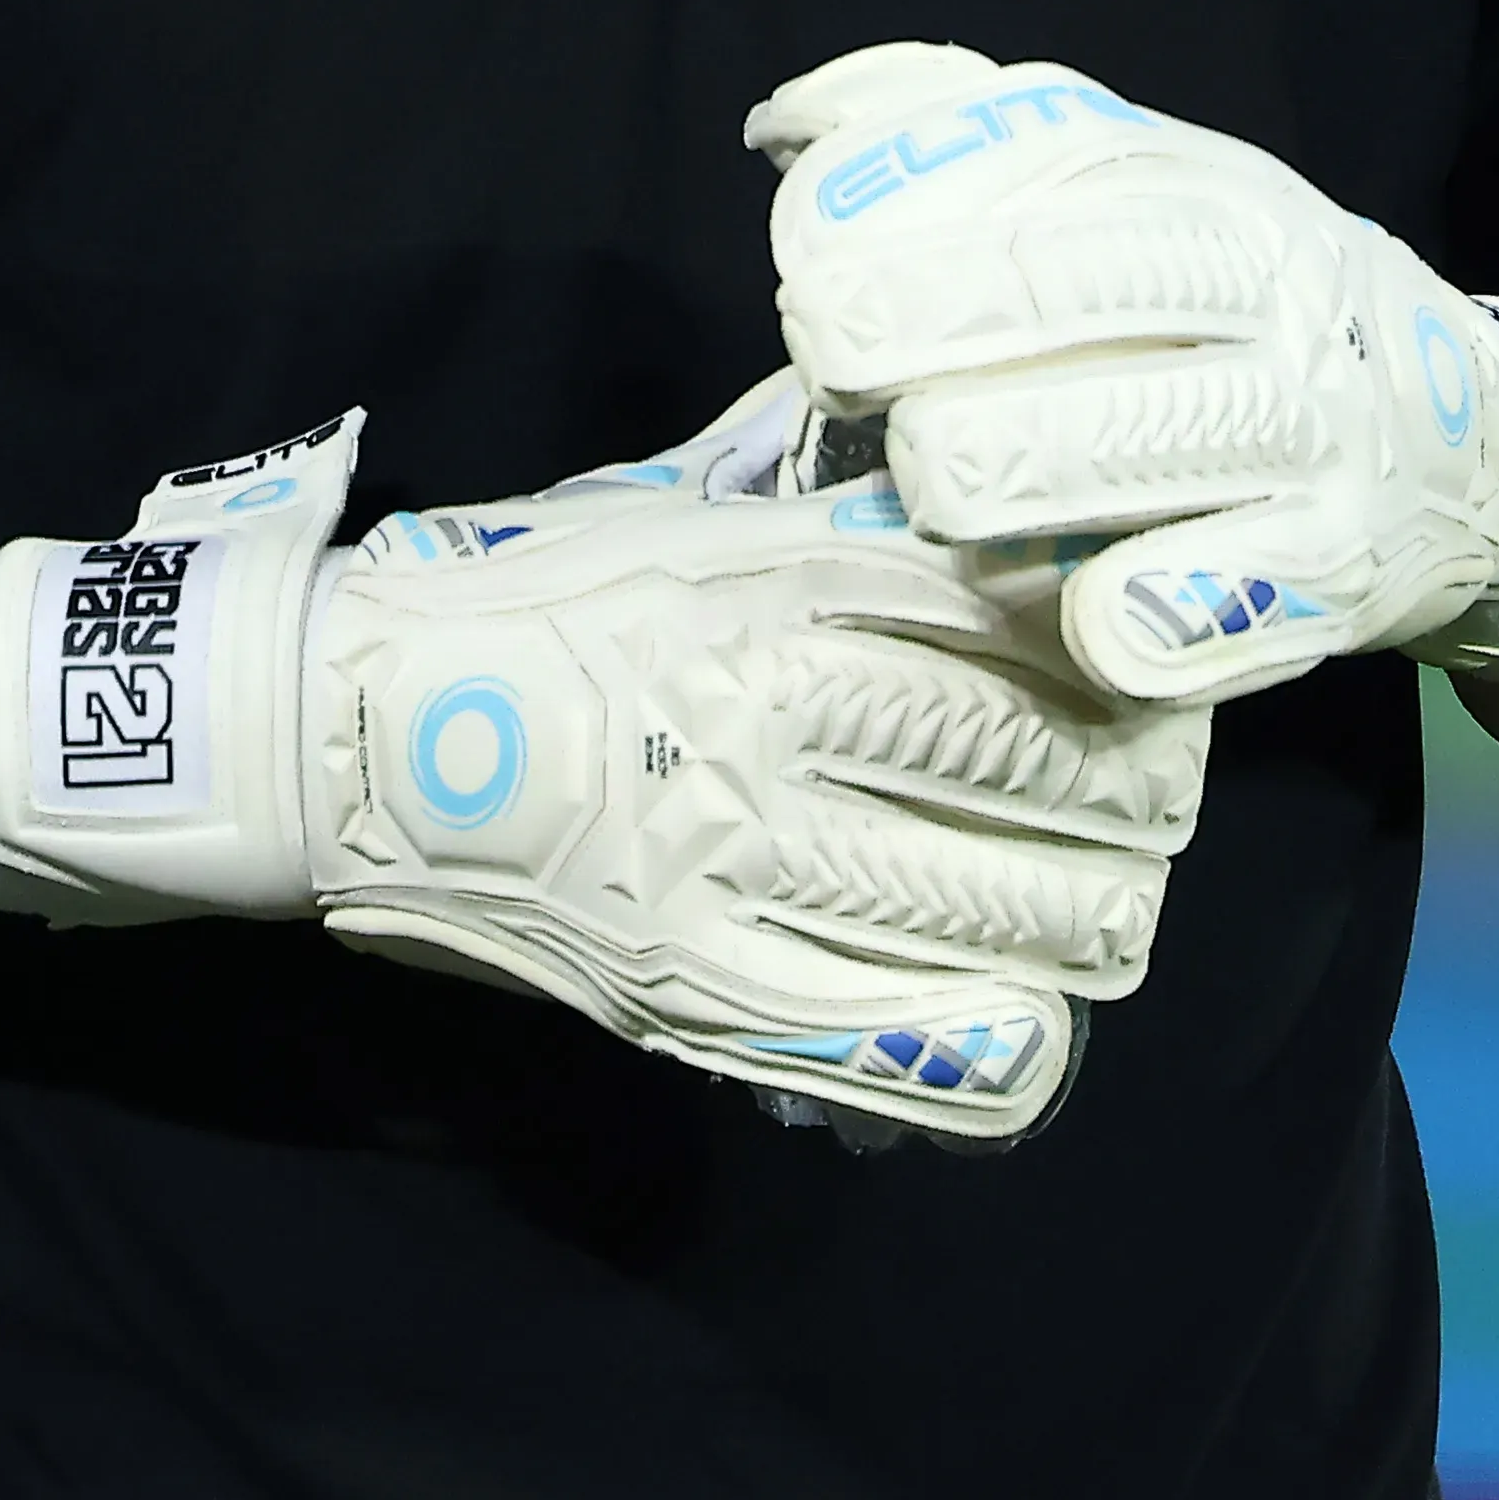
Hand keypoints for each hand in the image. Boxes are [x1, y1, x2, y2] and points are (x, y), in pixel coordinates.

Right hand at [0, 387, 1207, 1142]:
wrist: (337, 726)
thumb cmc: (518, 598)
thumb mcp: (676, 500)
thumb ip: (817, 485)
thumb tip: (946, 445)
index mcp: (775, 581)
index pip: (1021, 622)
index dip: (1125, 665)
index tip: (1161, 684)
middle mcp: (772, 715)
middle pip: (1049, 771)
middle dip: (1138, 802)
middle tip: (1153, 811)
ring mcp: (733, 862)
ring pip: (1003, 912)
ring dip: (1088, 921)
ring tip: (1106, 914)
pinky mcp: (692, 989)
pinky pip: (897, 1048)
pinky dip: (992, 1054)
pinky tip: (1023, 1031)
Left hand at [748, 43, 1498, 709]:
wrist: (1468, 443)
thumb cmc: (1231, 313)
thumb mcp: (1133, 197)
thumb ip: (966, 141)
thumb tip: (790, 123)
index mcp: (1205, 191)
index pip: (1066, 162)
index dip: (930, 196)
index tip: (807, 245)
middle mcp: (1271, 293)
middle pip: (1113, 283)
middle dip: (959, 310)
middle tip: (827, 353)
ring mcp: (1319, 433)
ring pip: (1183, 432)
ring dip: (1050, 450)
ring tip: (933, 474)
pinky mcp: (1347, 570)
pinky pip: (1265, 594)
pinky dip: (1180, 611)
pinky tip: (1092, 626)